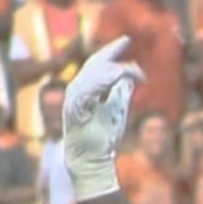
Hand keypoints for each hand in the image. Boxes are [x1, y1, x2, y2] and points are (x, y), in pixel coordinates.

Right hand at [63, 37, 143, 201]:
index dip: (111, 51)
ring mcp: (73, 100)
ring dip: (111, 69)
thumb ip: (120, 93)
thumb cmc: (103, 139)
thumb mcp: (117, 111)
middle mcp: (76, 91)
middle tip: (126, 41)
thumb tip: (129, 78)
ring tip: (129, 69)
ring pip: (90, 75)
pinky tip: (116, 76)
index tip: (127, 41)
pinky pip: (86, 90)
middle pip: (93, 64)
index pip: (97, 64)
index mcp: (86, 90)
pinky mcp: (73, 111)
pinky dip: (101, 82)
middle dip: (110, 52)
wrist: (92, 162)